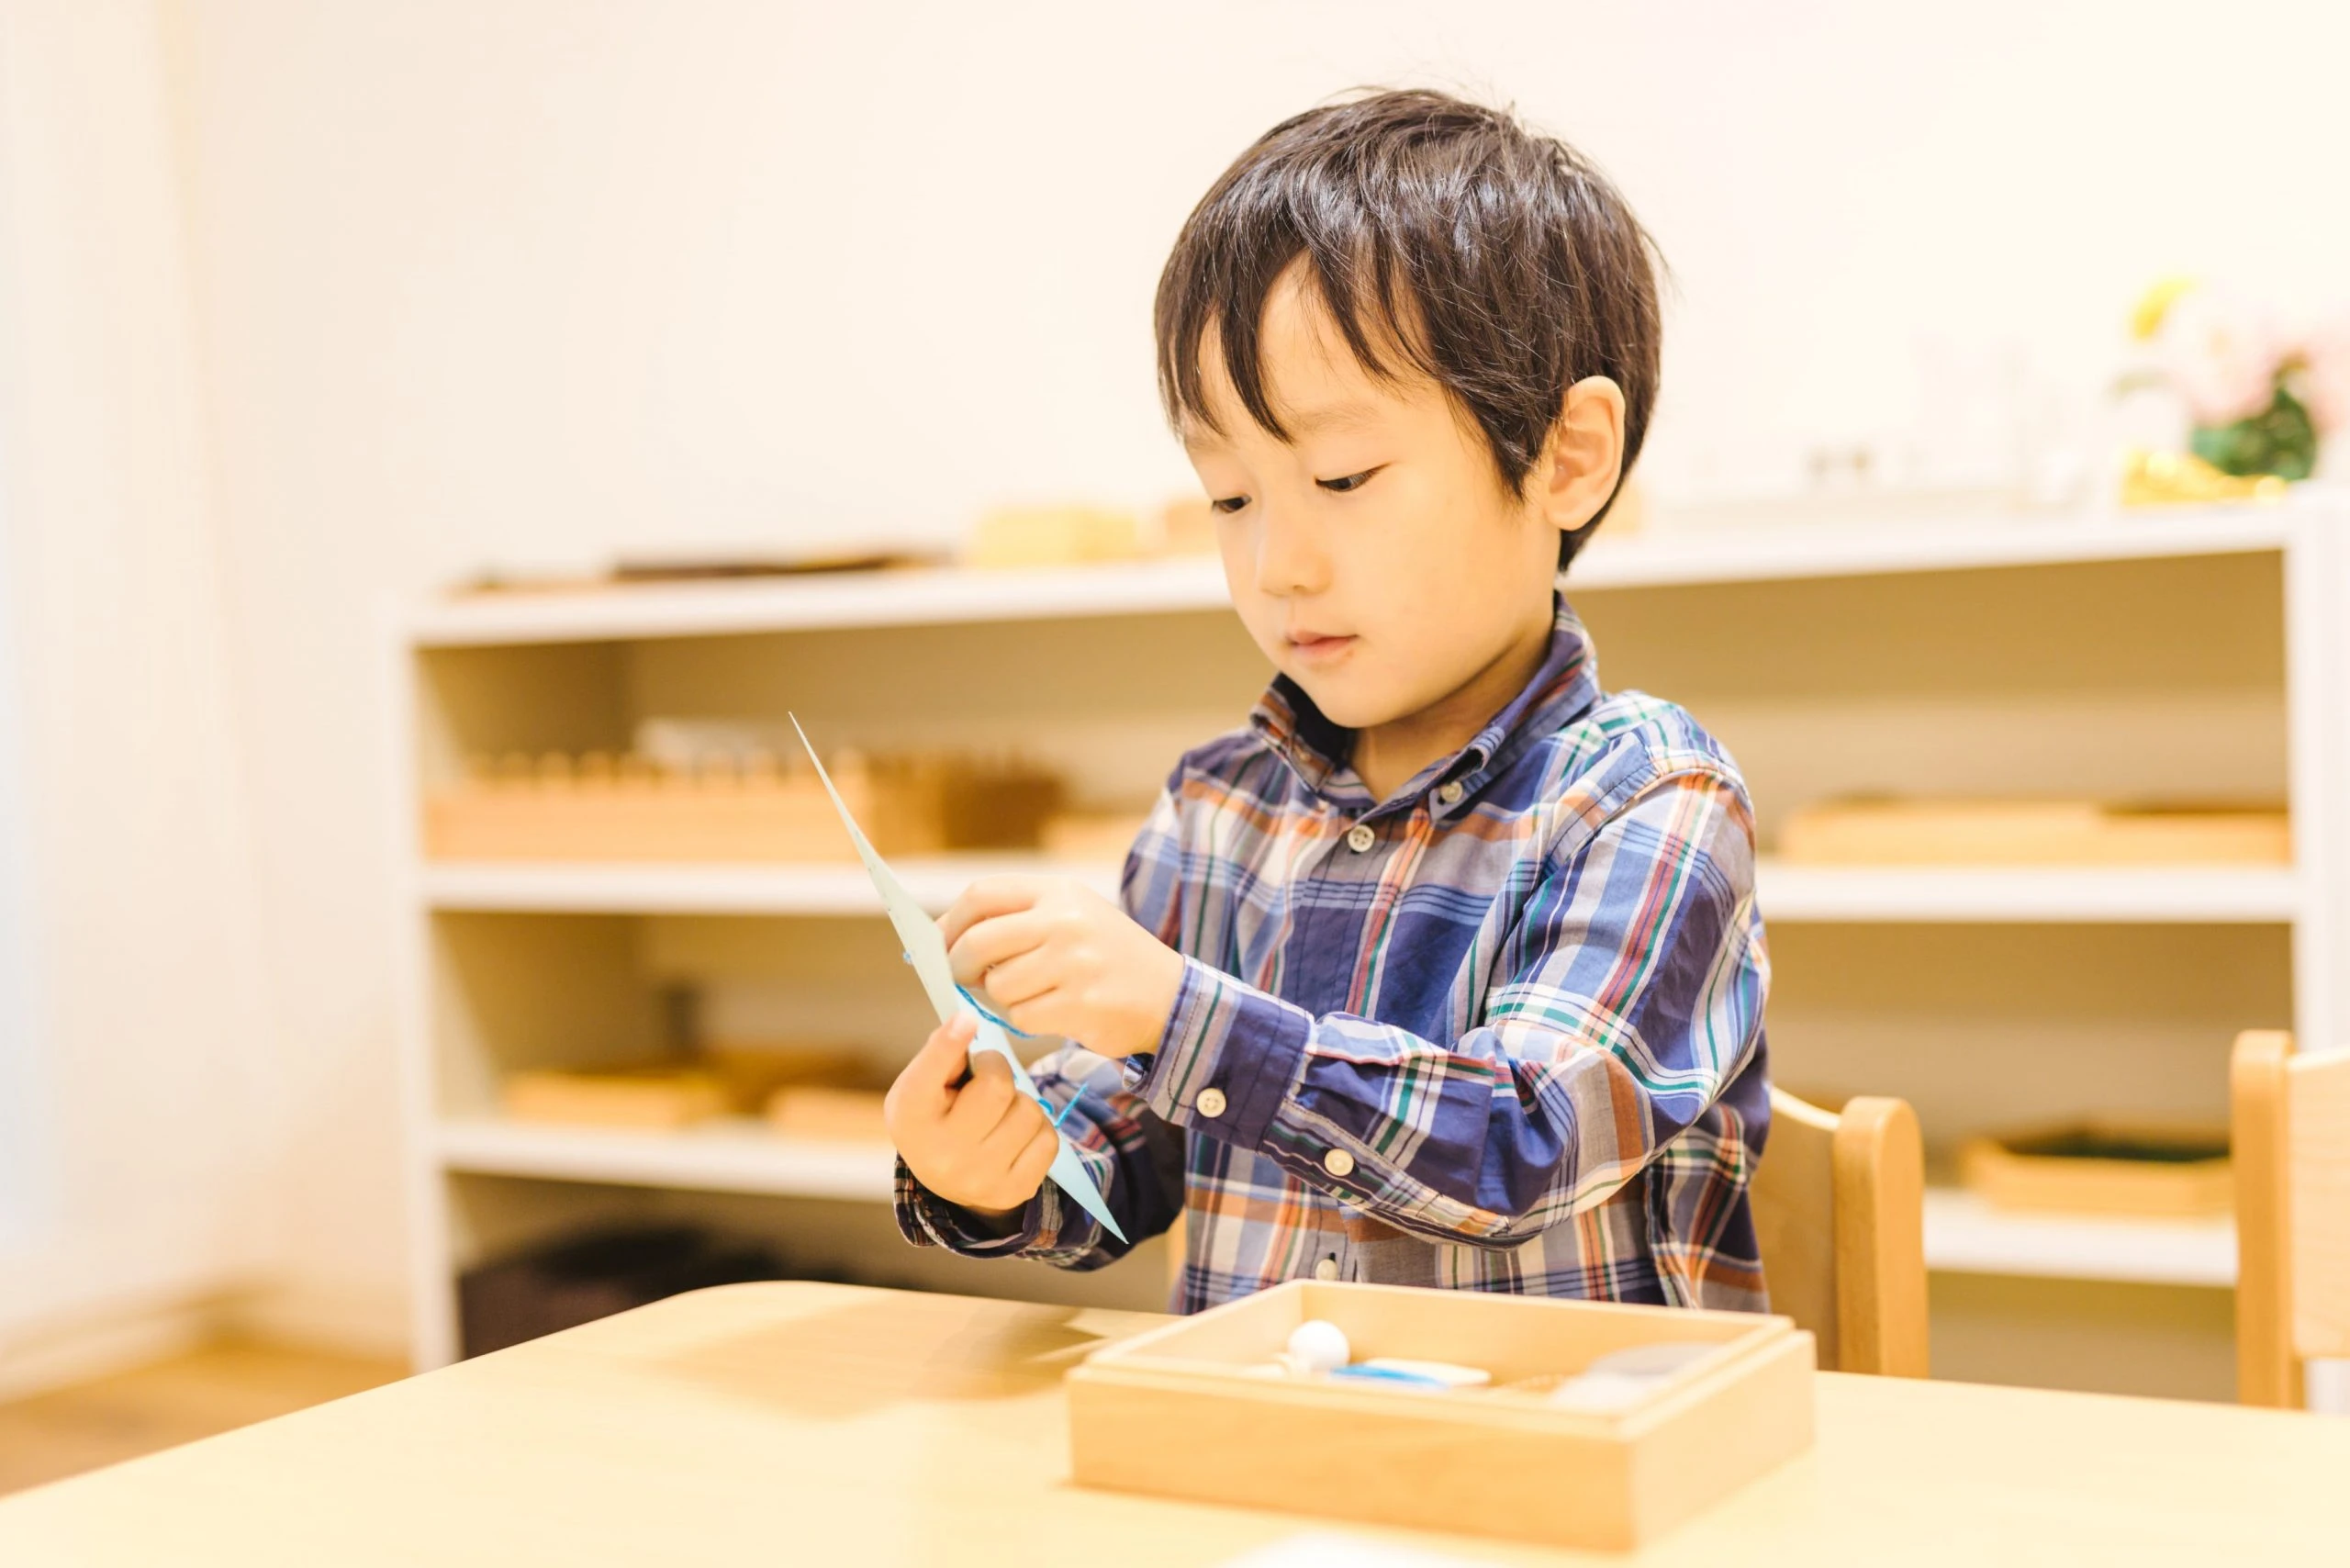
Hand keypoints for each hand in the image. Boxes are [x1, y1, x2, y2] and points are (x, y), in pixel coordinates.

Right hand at [884, 1012, 1059, 1218]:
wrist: (945, 1177)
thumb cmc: (935, 1114)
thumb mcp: (923, 1084)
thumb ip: (942, 1053)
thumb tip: (967, 1023)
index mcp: (910, 1116)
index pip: (930, 1073)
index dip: (948, 1043)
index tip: (967, 1018)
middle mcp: (941, 1153)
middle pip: (997, 1087)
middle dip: (998, 1070)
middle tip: (987, 1076)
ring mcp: (979, 1177)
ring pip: (1029, 1111)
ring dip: (1021, 1102)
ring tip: (999, 1112)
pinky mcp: (1014, 1191)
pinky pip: (1049, 1139)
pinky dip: (1038, 1129)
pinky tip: (1015, 1135)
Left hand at [941, 875, 1185, 1057]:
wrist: (1172, 996)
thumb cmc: (1107, 958)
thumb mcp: (1071, 917)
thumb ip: (1016, 921)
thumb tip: (942, 942)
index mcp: (1058, 891)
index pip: (981, 895)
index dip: (949, 924)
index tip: (937, 946)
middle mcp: (1065, 919)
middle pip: (979, 942)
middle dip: (958, 967)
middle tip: (962, 980)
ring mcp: (1073, 961)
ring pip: (998, 985)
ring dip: (1003, 998)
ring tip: (1034, 994)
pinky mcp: (1080, 1001)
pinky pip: (1022, 1015)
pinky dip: (1028, 1019)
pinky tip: (1054, 1012)